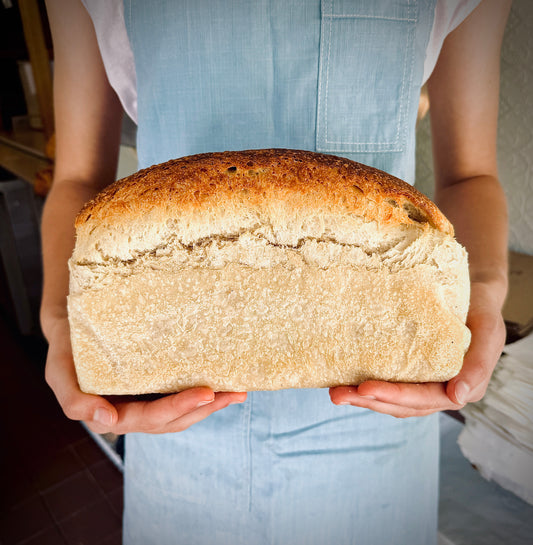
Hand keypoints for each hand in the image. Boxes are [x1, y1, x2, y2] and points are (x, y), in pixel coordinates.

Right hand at [44, 317, 246, 433]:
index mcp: (112, 414)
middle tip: (234, 392)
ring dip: (212, 405)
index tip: (206, 393)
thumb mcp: (59, 372)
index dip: (178, 407)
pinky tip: (224, 385)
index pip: (150, 417)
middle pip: (174, 419)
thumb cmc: (67, 349)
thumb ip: (74, 400)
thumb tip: (107, 421)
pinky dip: (204, 395)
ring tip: (239, 391)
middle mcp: (133, 413)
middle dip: (205, 408)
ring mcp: (146, 402)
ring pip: (183, 413)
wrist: (74, 330)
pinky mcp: (156, 388)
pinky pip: (182, 396)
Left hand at [329, 282, 505, 417]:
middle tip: (338, 395)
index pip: (424, 399)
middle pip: (402, 405)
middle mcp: (441, 391)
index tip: (365, 388)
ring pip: (391, 400)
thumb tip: (457, 397)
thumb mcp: (488, 330)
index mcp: (461, 387)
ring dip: (363, 398)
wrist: (473, 293)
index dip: (395, 396)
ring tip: (335, 393)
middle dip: (369, 401)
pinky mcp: (411, 372)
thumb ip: (478, 364)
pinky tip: (345, 381)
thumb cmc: (481, 310)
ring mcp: (424, 384)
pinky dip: (367, 386)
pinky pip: (388, 383)